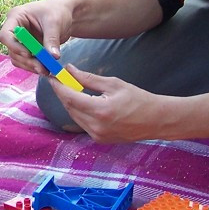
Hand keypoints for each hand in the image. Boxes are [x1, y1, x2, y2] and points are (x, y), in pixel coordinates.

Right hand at [0, 0, 73, 73]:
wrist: (66, 13)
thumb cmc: (58, 11)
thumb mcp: (54, 22)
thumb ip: (51, 39)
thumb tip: (53, 57)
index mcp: (16, 17)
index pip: (5, 35)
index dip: (14, 46)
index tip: (28, 54)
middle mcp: (15, 29)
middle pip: (12, 49)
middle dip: (26, 60)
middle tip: (42, 68)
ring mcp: (20, 40)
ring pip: (18, 58)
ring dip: (30, 66)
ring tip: (46, 70)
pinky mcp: (27, 48)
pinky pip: (25, 61)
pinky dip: (34, 66)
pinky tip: (45, 68)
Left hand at [49, 66, 173, 143]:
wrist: (156, 120)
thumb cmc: (138, 99)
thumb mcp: (113, 84)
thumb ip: (88, 78)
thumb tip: (69, 70)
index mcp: (100, 111)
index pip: (70, 97)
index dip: (58, 86)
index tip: (51, 75)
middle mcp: (96, 127)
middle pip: (69, 107)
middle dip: (62, 92)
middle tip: (58, 79)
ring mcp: (97, 136)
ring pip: (74, 116)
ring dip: (69, 102)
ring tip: (68, 87)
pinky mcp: (100, 140)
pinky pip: (82, 124)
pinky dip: (78, 111)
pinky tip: (81, 101)